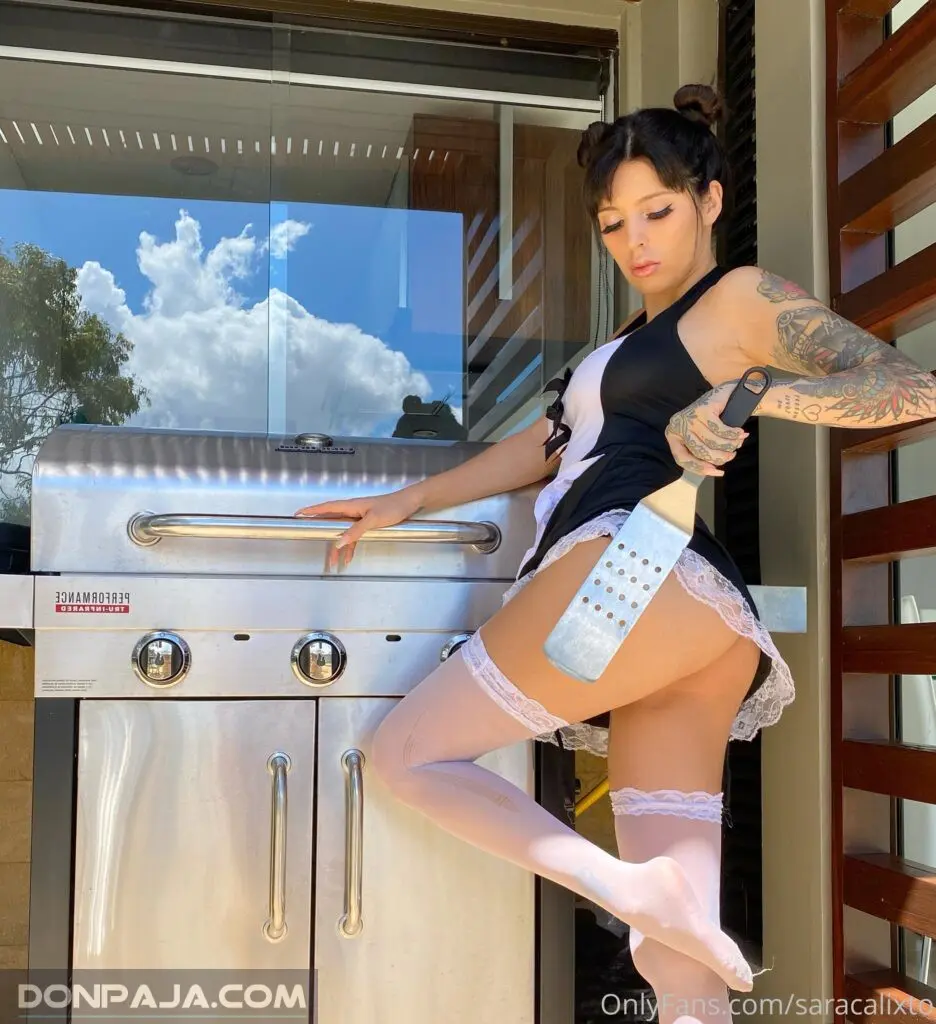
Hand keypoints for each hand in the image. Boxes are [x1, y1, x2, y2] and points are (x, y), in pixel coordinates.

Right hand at [294, 489, 421, 571]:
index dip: (311, 511)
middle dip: (323, 535)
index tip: (298, 513)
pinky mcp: (368, 523)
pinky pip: (354, 536)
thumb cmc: (393, 506)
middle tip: (312, 543)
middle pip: (332, 523)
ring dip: (339, 547)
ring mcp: (360, 517)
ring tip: (333, 562)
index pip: (326, 508)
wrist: (410, 502)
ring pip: (344, 533)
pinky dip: (351, 546)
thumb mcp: (373, 520)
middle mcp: (353, 510)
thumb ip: (355, 531)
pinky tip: (349, 557)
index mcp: (351, 506)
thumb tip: (338, 542)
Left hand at [665, 383, 748, 476]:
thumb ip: (702, 453)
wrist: (725, 394)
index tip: (717, 472)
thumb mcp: (701, 438)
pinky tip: (741, 434)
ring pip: (712, 442)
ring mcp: (690, 417)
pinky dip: (734, 435)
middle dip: (719, 457)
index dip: (699, 469)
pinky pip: (721, 430)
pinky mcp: (703, 409)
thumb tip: (713, 470)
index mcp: (673, 435)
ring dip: (729, 446)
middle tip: (732, 455)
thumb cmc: (712, 420)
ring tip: (738, 443)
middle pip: (699, 452)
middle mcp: (678, 426)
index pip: (682, 459)